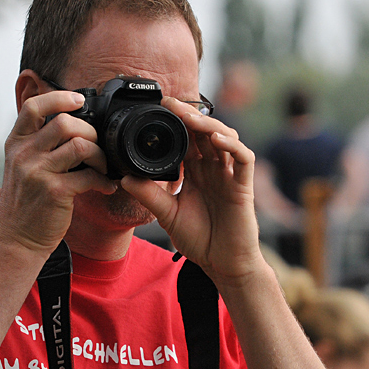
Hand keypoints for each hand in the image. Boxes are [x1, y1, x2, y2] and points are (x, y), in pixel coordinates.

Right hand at [0, 85, 116, 255]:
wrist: (16, 239)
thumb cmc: (26, 202)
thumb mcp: (21, 165)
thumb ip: (39, 144)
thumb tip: (75, 124)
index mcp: (16, 142)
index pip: (34, 106)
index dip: (59, 98)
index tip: (79, 101)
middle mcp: (24, 153)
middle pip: (65, 123)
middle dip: (90, 132)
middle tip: (97, 148)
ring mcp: (37, 172)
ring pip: (80, 145)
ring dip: (100, 155)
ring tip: (103, 168)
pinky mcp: (54, 192)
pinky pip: (89, 176)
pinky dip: (104, 181)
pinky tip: (106, 187)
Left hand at [121, 97, 265, 285]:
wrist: (222, 265)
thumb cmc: (201, 240)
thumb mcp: (168, 215)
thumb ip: (150, 196)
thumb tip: (125, 179)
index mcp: (197, 172)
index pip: (187, 139)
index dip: (176, 122)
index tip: (157, 109)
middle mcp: (214, 169)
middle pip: (205, 132)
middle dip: (189, 116)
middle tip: (169, 103)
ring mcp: (229, 175)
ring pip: (225, 137)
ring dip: (208, 124)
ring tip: (189, 117)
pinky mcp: (243, 186)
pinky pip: (243, 158)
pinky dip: (232, 145)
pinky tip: (216, 139)